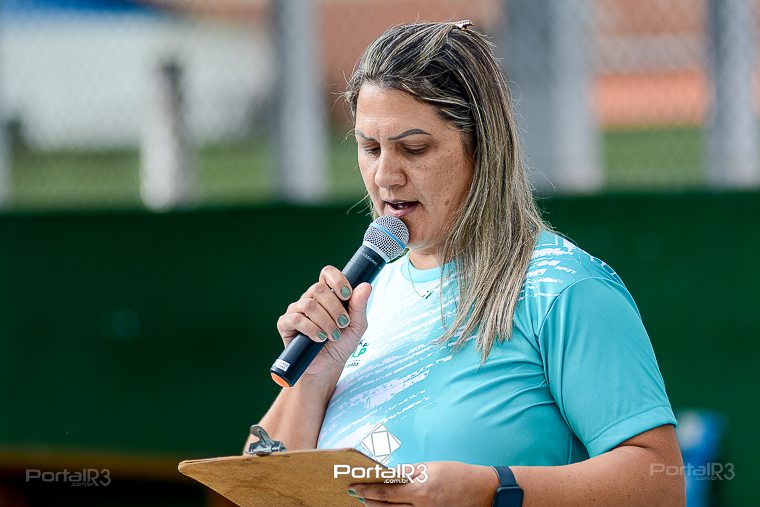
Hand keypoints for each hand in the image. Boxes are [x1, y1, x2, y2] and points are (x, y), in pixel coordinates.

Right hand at [276, 265, 371, 378]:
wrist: (328, 367)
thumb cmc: (342, 344)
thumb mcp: (357, 325)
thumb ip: (360, 306)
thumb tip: (366, 285)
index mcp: (327, 294)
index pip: (327, 273)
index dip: (337, 280)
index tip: (347, 295)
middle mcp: (310, 298)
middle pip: (318, 288)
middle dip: (335, 308)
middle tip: (343, 324)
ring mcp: (296, 310)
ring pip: (309, 304)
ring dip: (325, 321)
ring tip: (333, 336)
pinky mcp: (286, 323)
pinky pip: (296, 318)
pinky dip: (311, 329)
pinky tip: (319, 338)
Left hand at [347, 461, 497, 506]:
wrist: (482, 491)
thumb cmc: (458, 475)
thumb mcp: (432, 468)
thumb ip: (409, 472)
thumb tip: (390, 473)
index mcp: (420, 491)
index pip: (385, 491)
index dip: (367, 489)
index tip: (353, 486)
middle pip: (385, 506)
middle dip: (368, 499)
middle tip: (354, 493)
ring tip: (366, 500)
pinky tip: (386, 506)